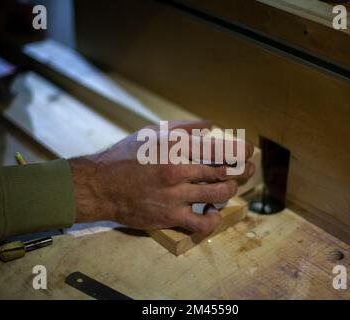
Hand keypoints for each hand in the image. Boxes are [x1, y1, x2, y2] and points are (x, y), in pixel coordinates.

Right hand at [69, 120, 254, 234]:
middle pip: (225, 171)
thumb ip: (184, 127)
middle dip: (244, 170)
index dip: (242, 150)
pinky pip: (202, 223)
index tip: (250, 151)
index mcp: (176, 146)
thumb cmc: (126, 156)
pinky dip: (214, 219)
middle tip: (248, 169)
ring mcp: (174, 195)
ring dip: (230, 190)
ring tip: (228, 187)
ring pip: (219, 194)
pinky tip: (212, 212)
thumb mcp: (153, 132)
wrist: (100, 185)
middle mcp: (178, 170)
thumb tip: (211, 125)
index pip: (221, 148)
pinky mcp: (169, 216)